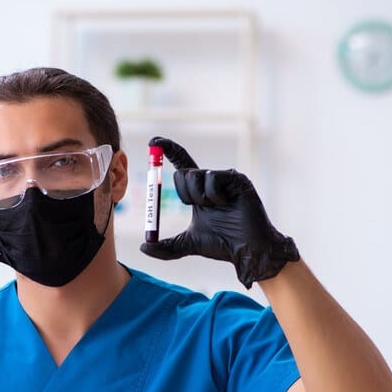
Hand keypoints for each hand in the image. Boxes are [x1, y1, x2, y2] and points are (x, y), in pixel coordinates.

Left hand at [140, 137, 299, 288]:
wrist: (246, 250)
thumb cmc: (222, 245)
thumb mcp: (188, 244)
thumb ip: (166, 247)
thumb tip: (144, 247)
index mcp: (199, 191)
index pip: (181, 164)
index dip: (168, 150)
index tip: (154, 140)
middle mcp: (210, 181)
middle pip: (183, 172)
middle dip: (184, 193)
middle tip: (198, 207)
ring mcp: (224, 179)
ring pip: (195, 175)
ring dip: (198, 197)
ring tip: (216, 208)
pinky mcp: (237, 179)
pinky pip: (212, 179)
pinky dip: (213, 196)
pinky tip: (227, 205)